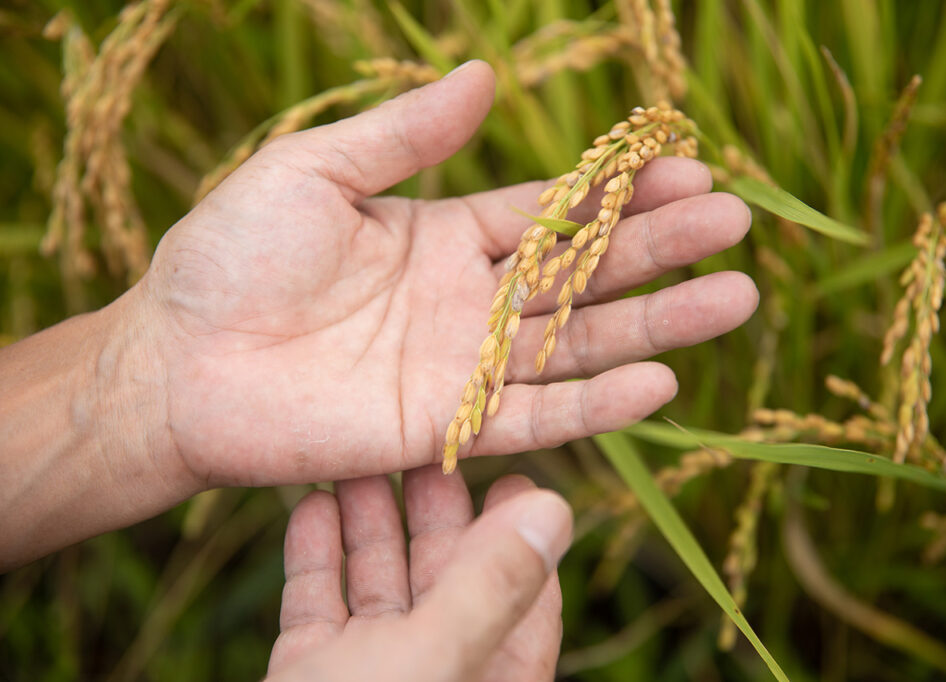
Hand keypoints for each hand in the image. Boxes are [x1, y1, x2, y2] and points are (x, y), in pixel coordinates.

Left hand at [136, 60, 756, 489]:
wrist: (176, 361)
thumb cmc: (229, 258)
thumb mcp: (314, 171)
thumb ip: (403, 134)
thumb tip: (485, 75)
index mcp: (444, 235)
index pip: (552, 212)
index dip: (616, 191)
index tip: (685, 165)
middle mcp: (468, 302)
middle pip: (585, 275)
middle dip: (661, 249)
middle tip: (737, 224)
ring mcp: (463, 368)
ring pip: (579, 345)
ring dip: (657, 324)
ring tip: (736, 299)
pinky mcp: (444, 426)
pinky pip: (535, 417)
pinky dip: (599, 404)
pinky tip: (663, 381)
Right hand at [266, 467, 569, 681]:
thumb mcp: (430, 663)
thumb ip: (490, 587)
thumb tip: (555, 508)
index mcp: (487, 675)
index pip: (522, 591)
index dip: (517, 529)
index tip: (505, 467)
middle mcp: (434, 671)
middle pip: (447, 574)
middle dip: (433, 507)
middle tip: (421, 441)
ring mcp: (367, 674)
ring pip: (377, 582)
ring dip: (369, 519)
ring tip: (358, 456)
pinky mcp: (307, 676)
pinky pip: (317, 604)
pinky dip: (315, 554)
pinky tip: (311, 501)